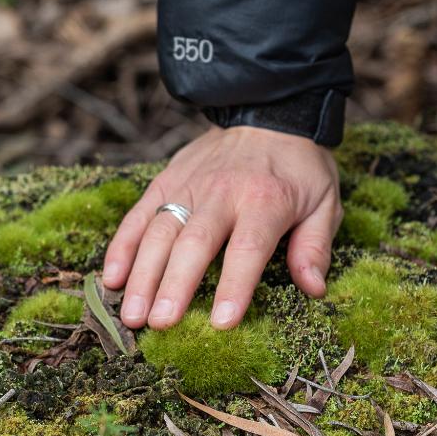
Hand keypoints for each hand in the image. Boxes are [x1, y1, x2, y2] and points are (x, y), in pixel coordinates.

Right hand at [103, 125, 340, 330]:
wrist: (266, 111)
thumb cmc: (298, 167)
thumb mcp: (325, 201)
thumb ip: (315, 246)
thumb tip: (313, 289)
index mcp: (265, 200)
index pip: (247, 248)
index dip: (234, 286)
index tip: (222, 323)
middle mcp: (221, 193)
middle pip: (192, 243)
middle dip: (173, 286)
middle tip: (160, 324)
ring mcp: (188, 186)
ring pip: (158, 233)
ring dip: (142, 275)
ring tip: (132, 314)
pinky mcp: (165, 181)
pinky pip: (138, 216)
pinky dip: (122, 247)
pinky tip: (111, 279)